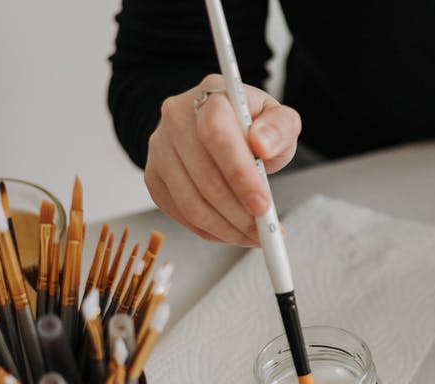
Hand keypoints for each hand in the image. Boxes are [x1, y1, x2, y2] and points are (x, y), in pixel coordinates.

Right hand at [144, 74, 300, 245]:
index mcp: (211, 97)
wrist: (220, 127)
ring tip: (254, 235)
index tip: (263, 205)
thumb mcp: (279, 119)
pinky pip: (179, 213)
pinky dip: (210, 231)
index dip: (241, 176)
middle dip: (241, 213)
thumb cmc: (252, 125)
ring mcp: (160, 148)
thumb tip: (262, 144)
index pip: (217, 135)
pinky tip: (232, 231)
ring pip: (191, 203)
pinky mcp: (154, 176)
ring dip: (227, 228)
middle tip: (267, 229)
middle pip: (205, 178)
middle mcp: (177, 119)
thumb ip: (280, 128)